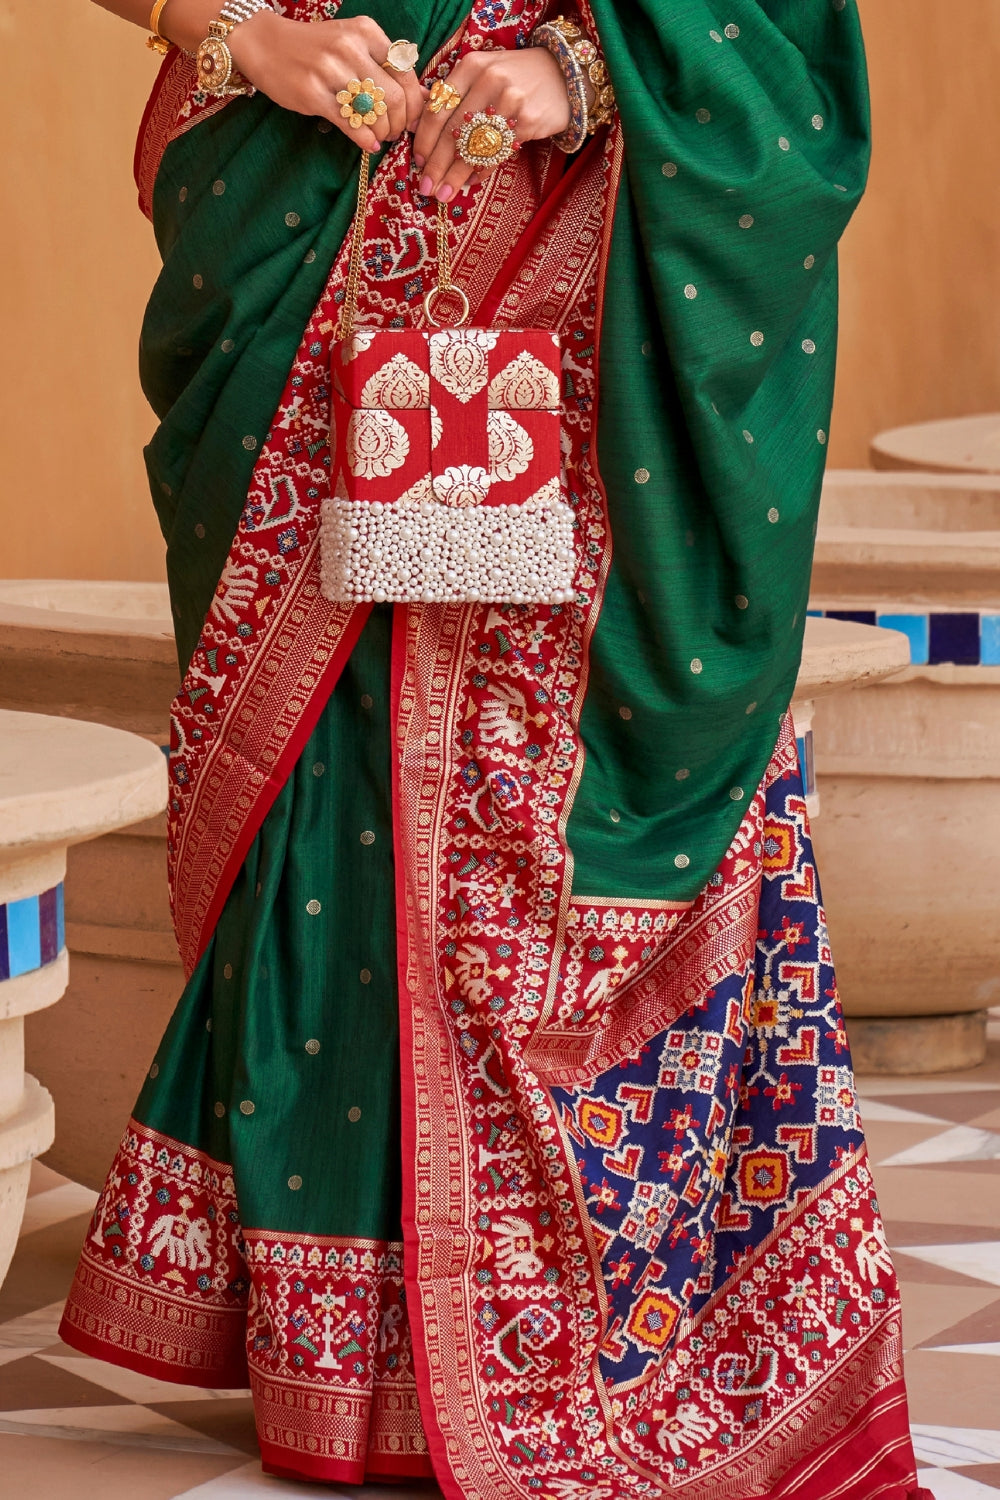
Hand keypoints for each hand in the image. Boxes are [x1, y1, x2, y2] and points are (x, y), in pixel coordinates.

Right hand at [228, 12, 425, 152]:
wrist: (266, 44)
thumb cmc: (315, 48)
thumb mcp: (352, 45)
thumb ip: (385, 66)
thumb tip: (424, 97)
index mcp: (365, 31)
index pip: (405, 71)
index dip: (415, 102)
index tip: (411, 118)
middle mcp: (350, 48)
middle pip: (395, 96)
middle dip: (400, 122)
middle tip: (395, 132)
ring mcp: (330, 71)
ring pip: (374, 112)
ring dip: (383, 132)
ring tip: (380, 136)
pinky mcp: (313, 94)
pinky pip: (350, 124)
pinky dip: (365, 140)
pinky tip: (368, 144)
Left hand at [412, 47, 570, 201]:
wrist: (563, 74)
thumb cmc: (514, 78)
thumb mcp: (483, 73)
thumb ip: (454, 94)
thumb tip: (417, 125)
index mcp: (471, 66)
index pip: (439, 108)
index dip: (425, 139)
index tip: (418, 162)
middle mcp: (489, 80)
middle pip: (453, 131)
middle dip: (437, 165)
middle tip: (426, 187)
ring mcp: (510, 100)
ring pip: (475, 146)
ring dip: (456, 175)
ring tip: (444, 194)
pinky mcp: (528, 120)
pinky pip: (498, 153)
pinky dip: (482, 170)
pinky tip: (472, 181)